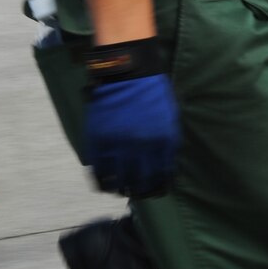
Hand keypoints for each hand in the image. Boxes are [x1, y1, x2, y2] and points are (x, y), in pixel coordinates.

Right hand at [81, 40, 178, 197]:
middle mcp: (141, 147)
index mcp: (163, 141)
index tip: (155, 192)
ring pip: (118, 180)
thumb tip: (165, 166)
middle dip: (139, 191)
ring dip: (119, 189)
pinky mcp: (98, 141)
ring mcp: (118, 144)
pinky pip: (98, 170)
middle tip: (137, 194)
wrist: (129, 75)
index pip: (162, 175)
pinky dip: (101, 181)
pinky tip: (103, 184)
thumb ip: (167, 143)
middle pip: (140, 181)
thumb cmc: (153, 95)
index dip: (158, 187)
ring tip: (120, 191)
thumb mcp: (169, 119)